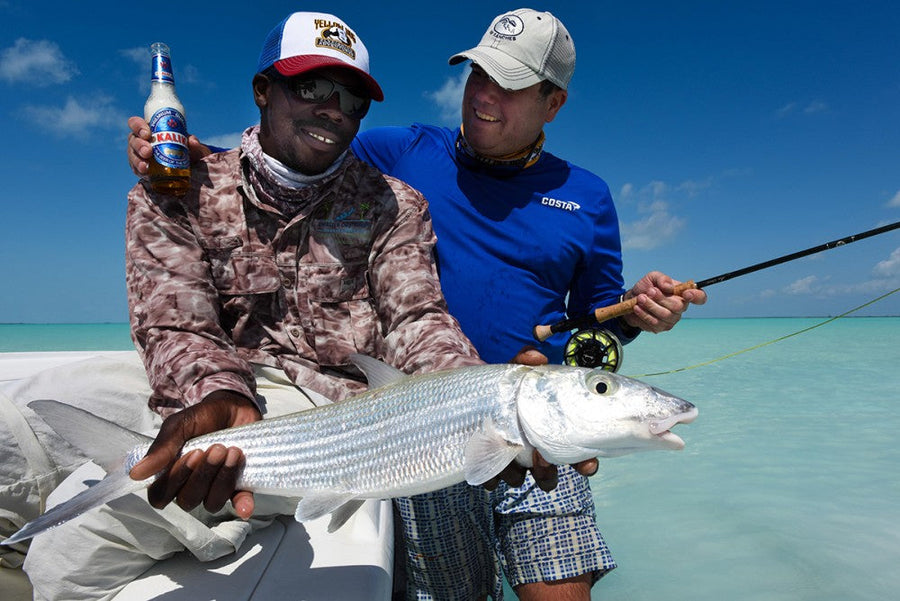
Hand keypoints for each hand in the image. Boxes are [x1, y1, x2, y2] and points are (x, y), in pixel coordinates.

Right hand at [127, 116, 210, 176]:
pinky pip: (135, 168)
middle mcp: (140, 140)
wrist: (185, 166)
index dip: (138, 126)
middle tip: (148, 152)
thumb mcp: (189, 144)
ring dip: (137, 160)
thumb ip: (192, 142)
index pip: (136, 123)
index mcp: (148, 129)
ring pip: (132, 154)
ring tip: (145, 166)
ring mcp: (138, 154)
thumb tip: (193, 143)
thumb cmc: (184, 149)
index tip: (147, 134)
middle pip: (133, 140)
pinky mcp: (140, 168)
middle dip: (139, 145)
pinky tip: (144, 173)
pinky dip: (139, 170)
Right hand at [129, 390, 261, 518]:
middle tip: (217, 448)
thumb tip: (135, 474)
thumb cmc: (201, 418)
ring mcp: (215, 488)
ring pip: (212, 502)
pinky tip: (245, 506)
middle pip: (188, 499)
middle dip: (203, 474)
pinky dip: (242, 505)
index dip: (174, 480)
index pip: (161, 495)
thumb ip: (162, 448)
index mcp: (170, 474)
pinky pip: (239, 503)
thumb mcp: (179, 425)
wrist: (234, 407)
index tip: (192, 453)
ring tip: (234, 452)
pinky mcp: (239, 486)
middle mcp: (190, 486)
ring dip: (222, 479)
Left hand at [484, 347, 597, 491]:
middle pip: (547, 475)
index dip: (585, 463)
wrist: (469, 396)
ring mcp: (509, 461)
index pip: (576, 456)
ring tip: (511, 457)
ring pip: (519, 478)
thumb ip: (525, 362)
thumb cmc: (504, 388)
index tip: (587, 465)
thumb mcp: (515, 373)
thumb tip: (536, 356)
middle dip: (547, 473)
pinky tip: (487, 464)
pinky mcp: (487, 465)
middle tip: (544, 460)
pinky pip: (490, 478)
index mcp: (548, 434)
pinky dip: (490, 474)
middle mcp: (531, 452)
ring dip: (518, 473)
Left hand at [620, 270, 707, 332]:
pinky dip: (644, 314)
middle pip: (678, 307)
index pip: (699, 297)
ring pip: (665, 315)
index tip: (686, 293)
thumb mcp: (652, 278)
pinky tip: (637, 307)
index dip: (697, 296)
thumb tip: (668, 286)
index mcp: (682, 294)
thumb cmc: (646, 288)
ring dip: (650, 306)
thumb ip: (661, 279)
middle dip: (661, 299)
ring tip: (640, 298)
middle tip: (649, 292)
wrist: (631, 300)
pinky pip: (654, 323)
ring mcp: (671, 320)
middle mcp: (680, 308)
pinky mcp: (660, 328)